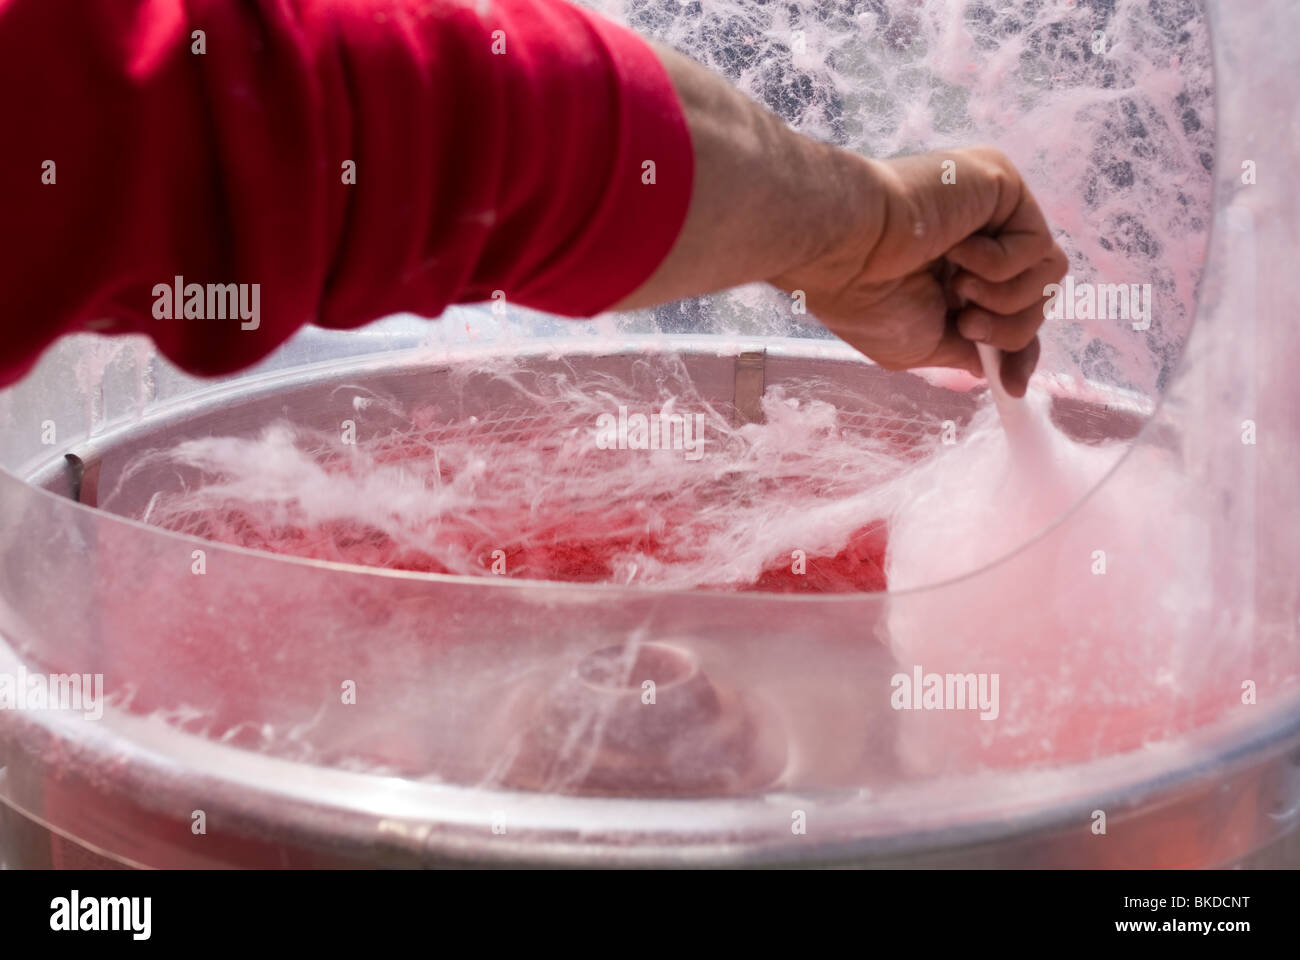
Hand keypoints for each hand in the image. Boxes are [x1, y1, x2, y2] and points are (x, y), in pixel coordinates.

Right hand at [772, 146, 1067, 396]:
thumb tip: (990, 366)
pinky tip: (955, 249)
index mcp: (953, 270)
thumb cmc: (865, 298)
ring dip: (1006, 299)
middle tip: (965, 325)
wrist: (846, 251)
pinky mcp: (1003, 185)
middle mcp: (978, 237)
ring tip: (959, 289)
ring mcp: (992, 209)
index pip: (1014, 311)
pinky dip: (998, 264)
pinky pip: (1036, 244)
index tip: (1011, 387)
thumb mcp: (917, 345)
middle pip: (1039, 297)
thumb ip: (962, 351)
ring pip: (1049, 273)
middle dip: (1010, 330)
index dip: (1018, 351)